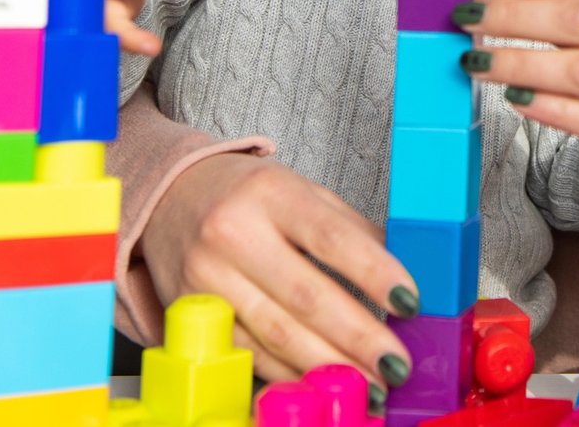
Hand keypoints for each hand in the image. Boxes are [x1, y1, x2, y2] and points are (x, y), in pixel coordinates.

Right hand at [140, 151, 418, 395]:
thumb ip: (350, 229)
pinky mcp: (191, 315)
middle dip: (359, 337)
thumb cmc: (248, 196)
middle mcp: (234, 233)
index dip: (374, 273)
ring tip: (371, 386)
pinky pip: (249, 354)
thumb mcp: (301, 191)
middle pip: (306, 296)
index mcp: (271, 193)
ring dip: (330, 367)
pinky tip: (321, 384)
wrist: (169, 197)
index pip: (331, 237)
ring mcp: (207, 278)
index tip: (410, 302)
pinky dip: (291, 374)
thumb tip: (402, 276)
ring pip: (277, 334)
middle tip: (397, 364)